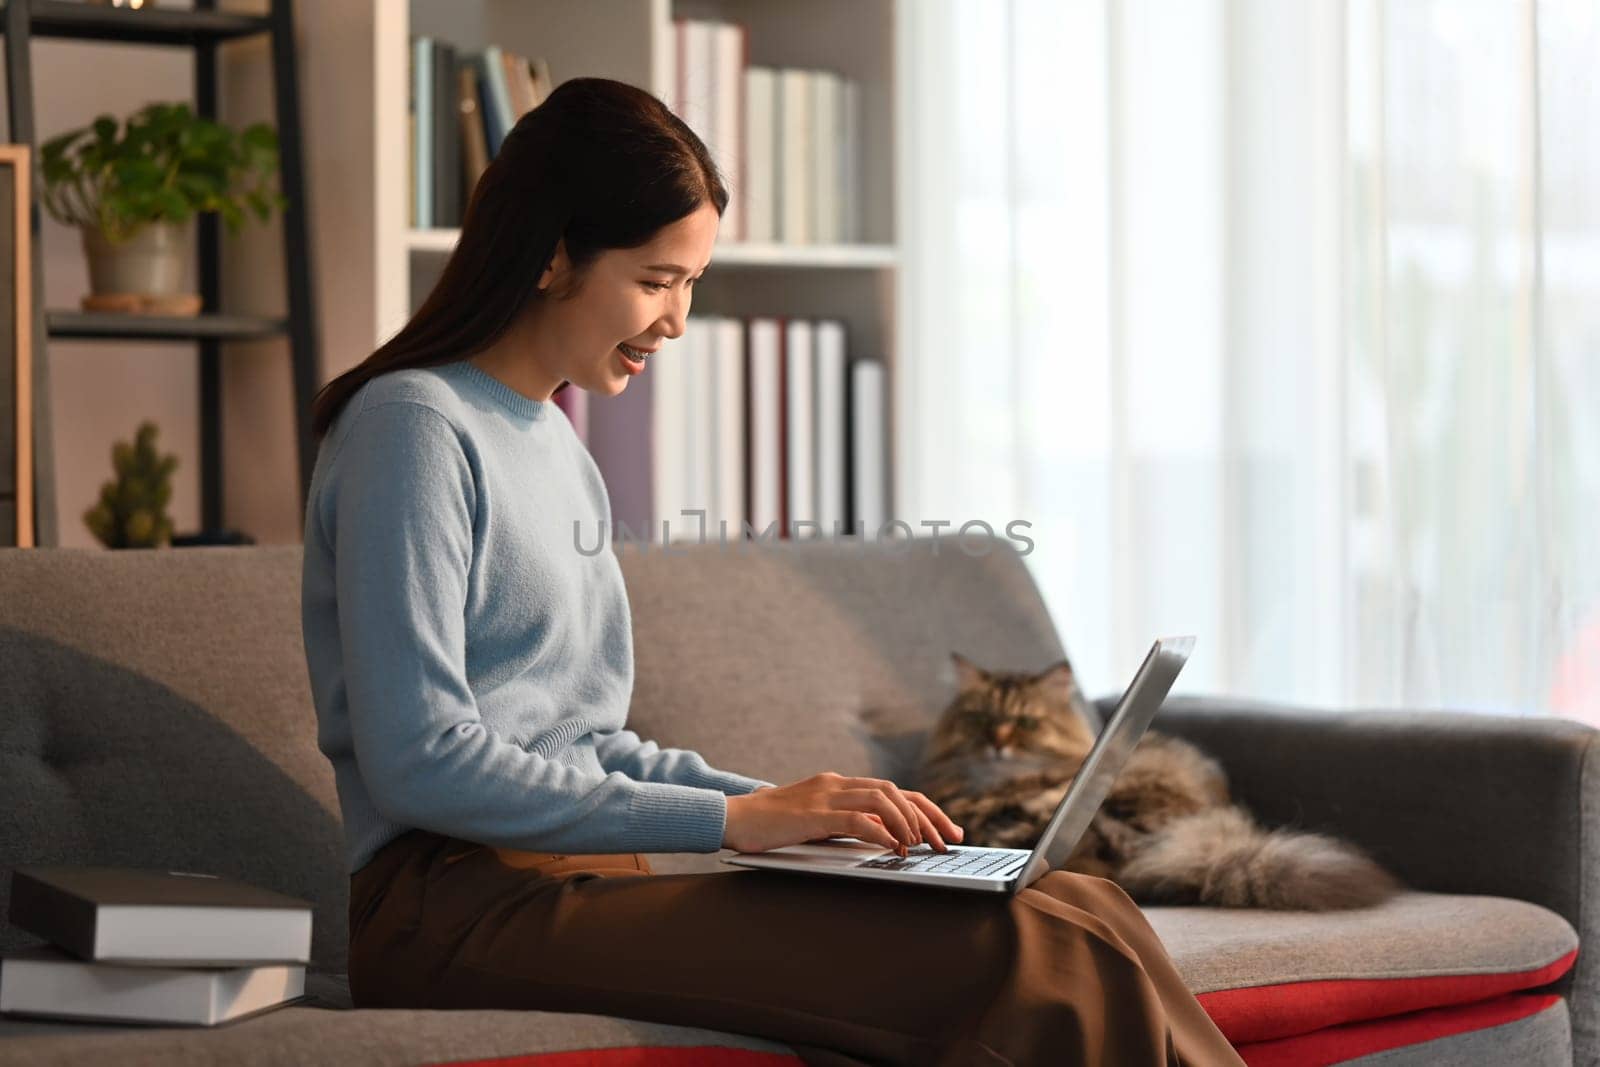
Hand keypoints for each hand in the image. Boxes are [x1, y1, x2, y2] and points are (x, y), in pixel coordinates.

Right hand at [723, 772, 964, 855]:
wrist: (733, 817)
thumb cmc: (770, 826)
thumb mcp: (814, 822)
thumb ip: (843, 825)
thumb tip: (881, 843)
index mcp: (838, 784)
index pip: (893, 790)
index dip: (925, 809)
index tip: (948, 829)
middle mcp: (836, 783)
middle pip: (896, 791)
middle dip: (928, 815)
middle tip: (949, 840)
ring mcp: (825, 796)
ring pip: (883, 798)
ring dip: (909, 822)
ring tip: (922, 846)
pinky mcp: (814, 814)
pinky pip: (857, 818)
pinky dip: (881, 832)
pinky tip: (894, 847)